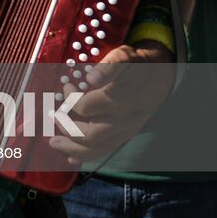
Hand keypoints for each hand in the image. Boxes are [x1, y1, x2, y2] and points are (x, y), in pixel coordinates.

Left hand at [49, 40, 174, 162]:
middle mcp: (124, 119)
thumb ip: (109, 66)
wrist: (163, 76)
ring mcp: (126, 130)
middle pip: (90, 135)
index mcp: (120, 99)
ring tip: (55, 143)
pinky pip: (106, 150)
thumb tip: (91, 77)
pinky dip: (86, 157)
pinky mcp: (127, 135)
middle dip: (66, 130)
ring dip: (72, 148)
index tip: (65, 87)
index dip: (69, 99)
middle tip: (53, 118)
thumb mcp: (125, 57)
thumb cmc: (138, 65)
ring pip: (97, 148)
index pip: (85, 107)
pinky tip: (72, 160)